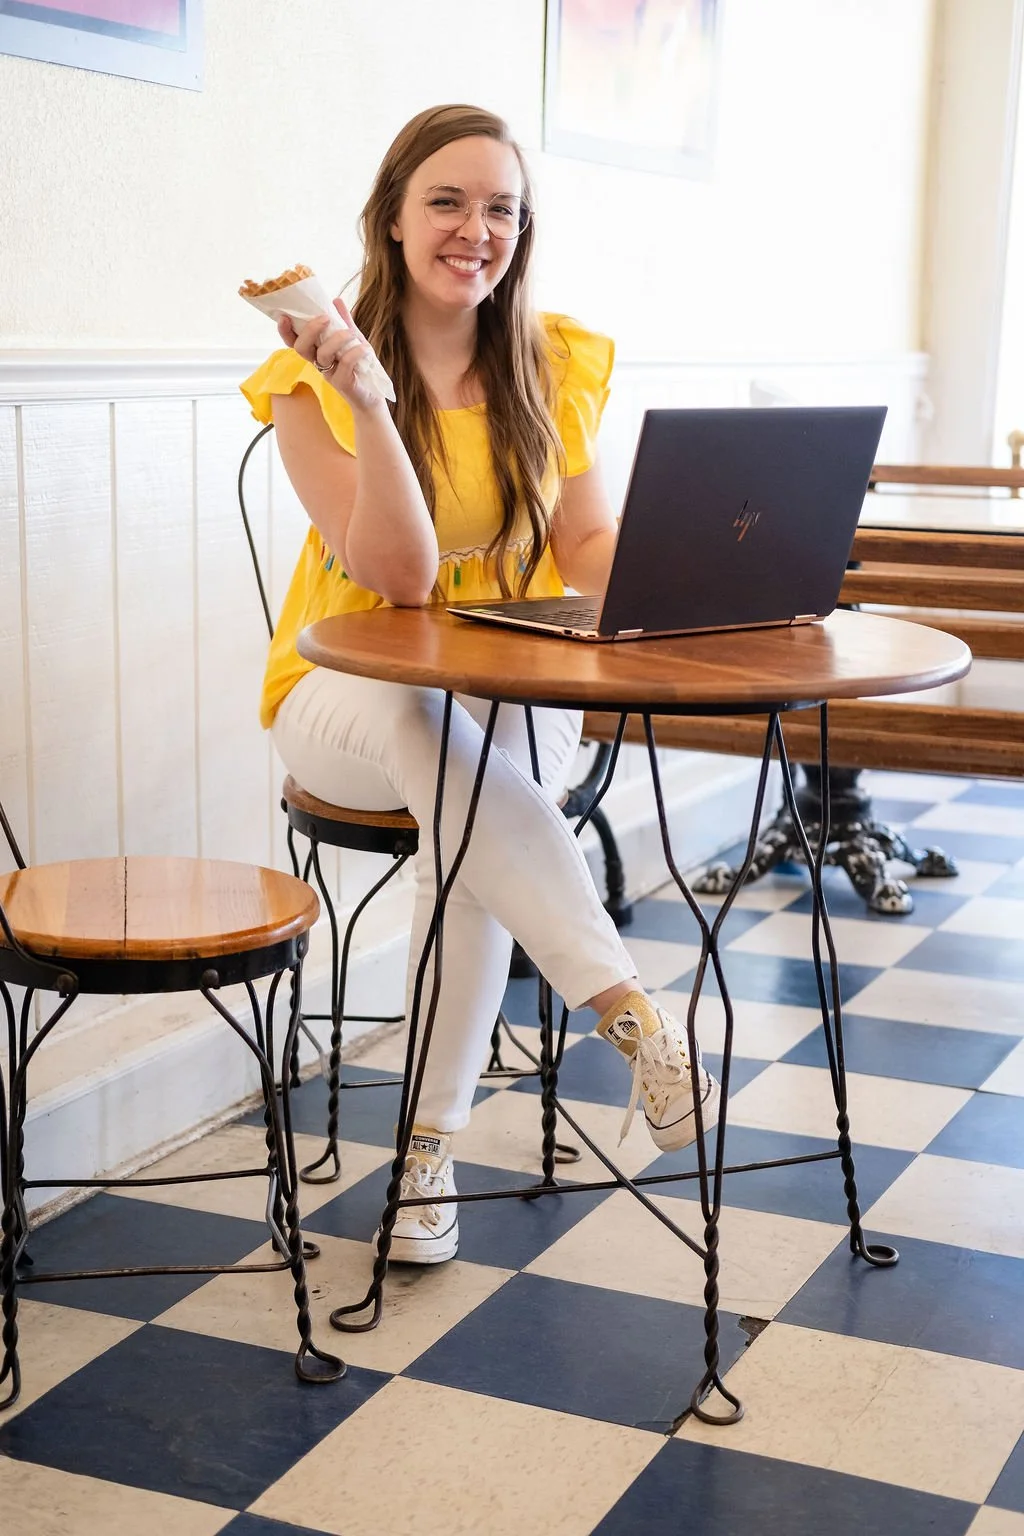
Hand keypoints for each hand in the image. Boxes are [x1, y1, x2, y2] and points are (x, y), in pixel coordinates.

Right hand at [279, 295, 382, 412]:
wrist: (373, 396)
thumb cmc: (360, 367)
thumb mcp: (353, 340)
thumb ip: (344, 322)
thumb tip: (335, 300)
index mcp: (316, 351)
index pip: (294, 342)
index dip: (285, 331)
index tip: (284, 316)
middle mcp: (319, 363)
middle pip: (301, 348)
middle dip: (309, 330)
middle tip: (324, 318)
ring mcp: (329, 374)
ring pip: (322, 355)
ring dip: (337, 339)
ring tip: (352, 333)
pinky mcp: (342, 383)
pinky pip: (344, 364)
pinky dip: (355, 352)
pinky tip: (365, 348)